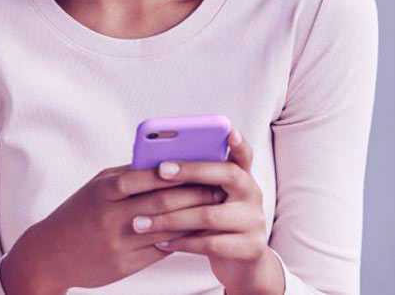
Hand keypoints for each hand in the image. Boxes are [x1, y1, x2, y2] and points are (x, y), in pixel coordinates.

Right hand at [0, 162, 224, 293]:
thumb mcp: (96, 187)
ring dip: (193, 218)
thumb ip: (128, 174)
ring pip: (166, 228)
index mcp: (105, 190)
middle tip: (219, 187)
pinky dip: (180, 240)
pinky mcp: (123, 264)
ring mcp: (118, 242)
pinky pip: (160, 251)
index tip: (203, 165)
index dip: (178, 171)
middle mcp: (110, 215)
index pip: (149, 175)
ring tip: (215, 210)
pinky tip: (196, 233)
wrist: (48, 254)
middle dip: (195, 194)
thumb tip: (166, 161)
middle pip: (163, 201)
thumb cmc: (78, 214)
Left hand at [145, 129, 285, 294]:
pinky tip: (159, 241)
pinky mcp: (250, 248)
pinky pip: (209, 244)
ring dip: (171, 218)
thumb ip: (196, 183)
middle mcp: (253, 194)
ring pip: (209, 215)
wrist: (242, 264)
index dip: (237, 143)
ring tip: (141, 222)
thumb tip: (154, 163)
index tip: (228, 130)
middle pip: (226, 175)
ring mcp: (254, 221)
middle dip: (191, 170)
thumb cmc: (217, 225)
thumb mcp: (211, 200)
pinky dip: (181, 243)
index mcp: (243, 177)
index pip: (244, 154)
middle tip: (161, 169)